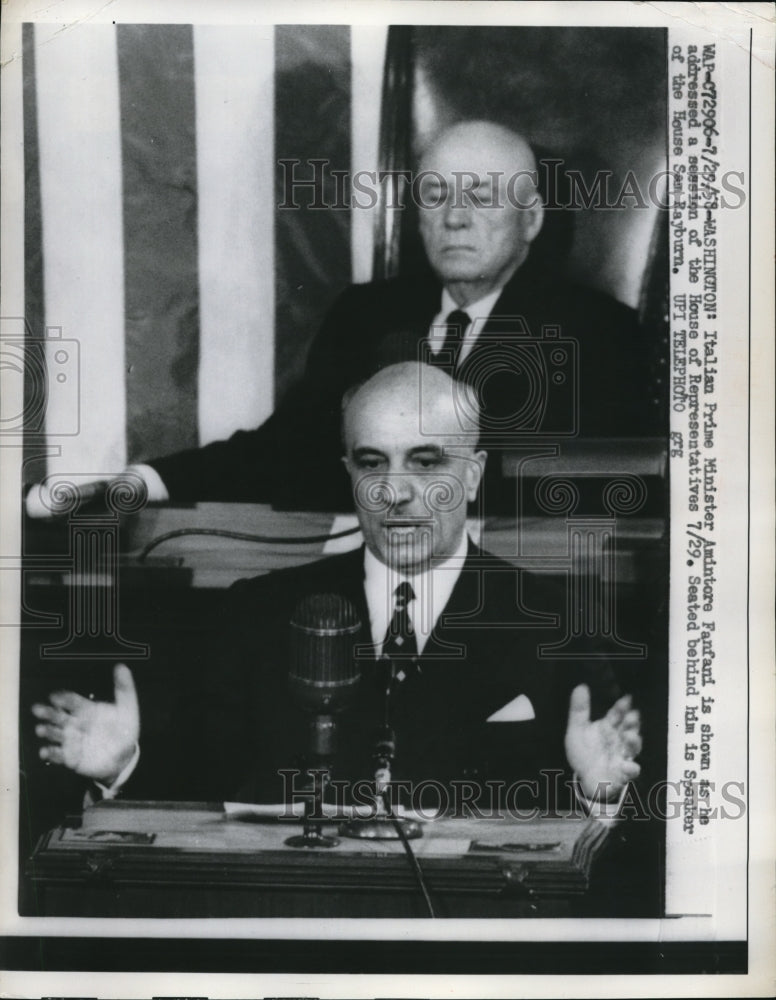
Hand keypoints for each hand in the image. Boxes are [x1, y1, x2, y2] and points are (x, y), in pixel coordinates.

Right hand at [31, 663, 139, 785]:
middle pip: (58, 715)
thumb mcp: (127, 707)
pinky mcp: (71, 757)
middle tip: (38, 709)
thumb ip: (124, 687)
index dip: (63, 698)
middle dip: (47, 712)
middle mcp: (75, 723)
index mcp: (86, 709)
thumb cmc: (124, 728)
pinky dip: (50, 753)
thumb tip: (122, 667)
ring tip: (41, 729)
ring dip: (46, 731)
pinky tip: (45, 751)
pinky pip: (58, 755)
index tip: (55, 697)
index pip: (71, 701)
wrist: (125, 754)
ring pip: (55, 734)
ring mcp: (71, 740)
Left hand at [564, 684, 641, 800]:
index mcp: (608, 727)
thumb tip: (581, 686)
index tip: (626, 700)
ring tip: (629, 736)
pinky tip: (628, 765)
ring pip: (633, 747)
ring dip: (634, 741)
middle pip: (629, 728)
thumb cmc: (585, 751)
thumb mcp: (577, 729)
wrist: (584, 777)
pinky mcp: (622, 772)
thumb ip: (579, 710)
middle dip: (632, 722)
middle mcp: (618, 739)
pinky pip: (631, 771)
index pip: (617, 714)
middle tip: (632, 716)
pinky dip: (631, 768)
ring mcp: (622, 755)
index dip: (622, 707)